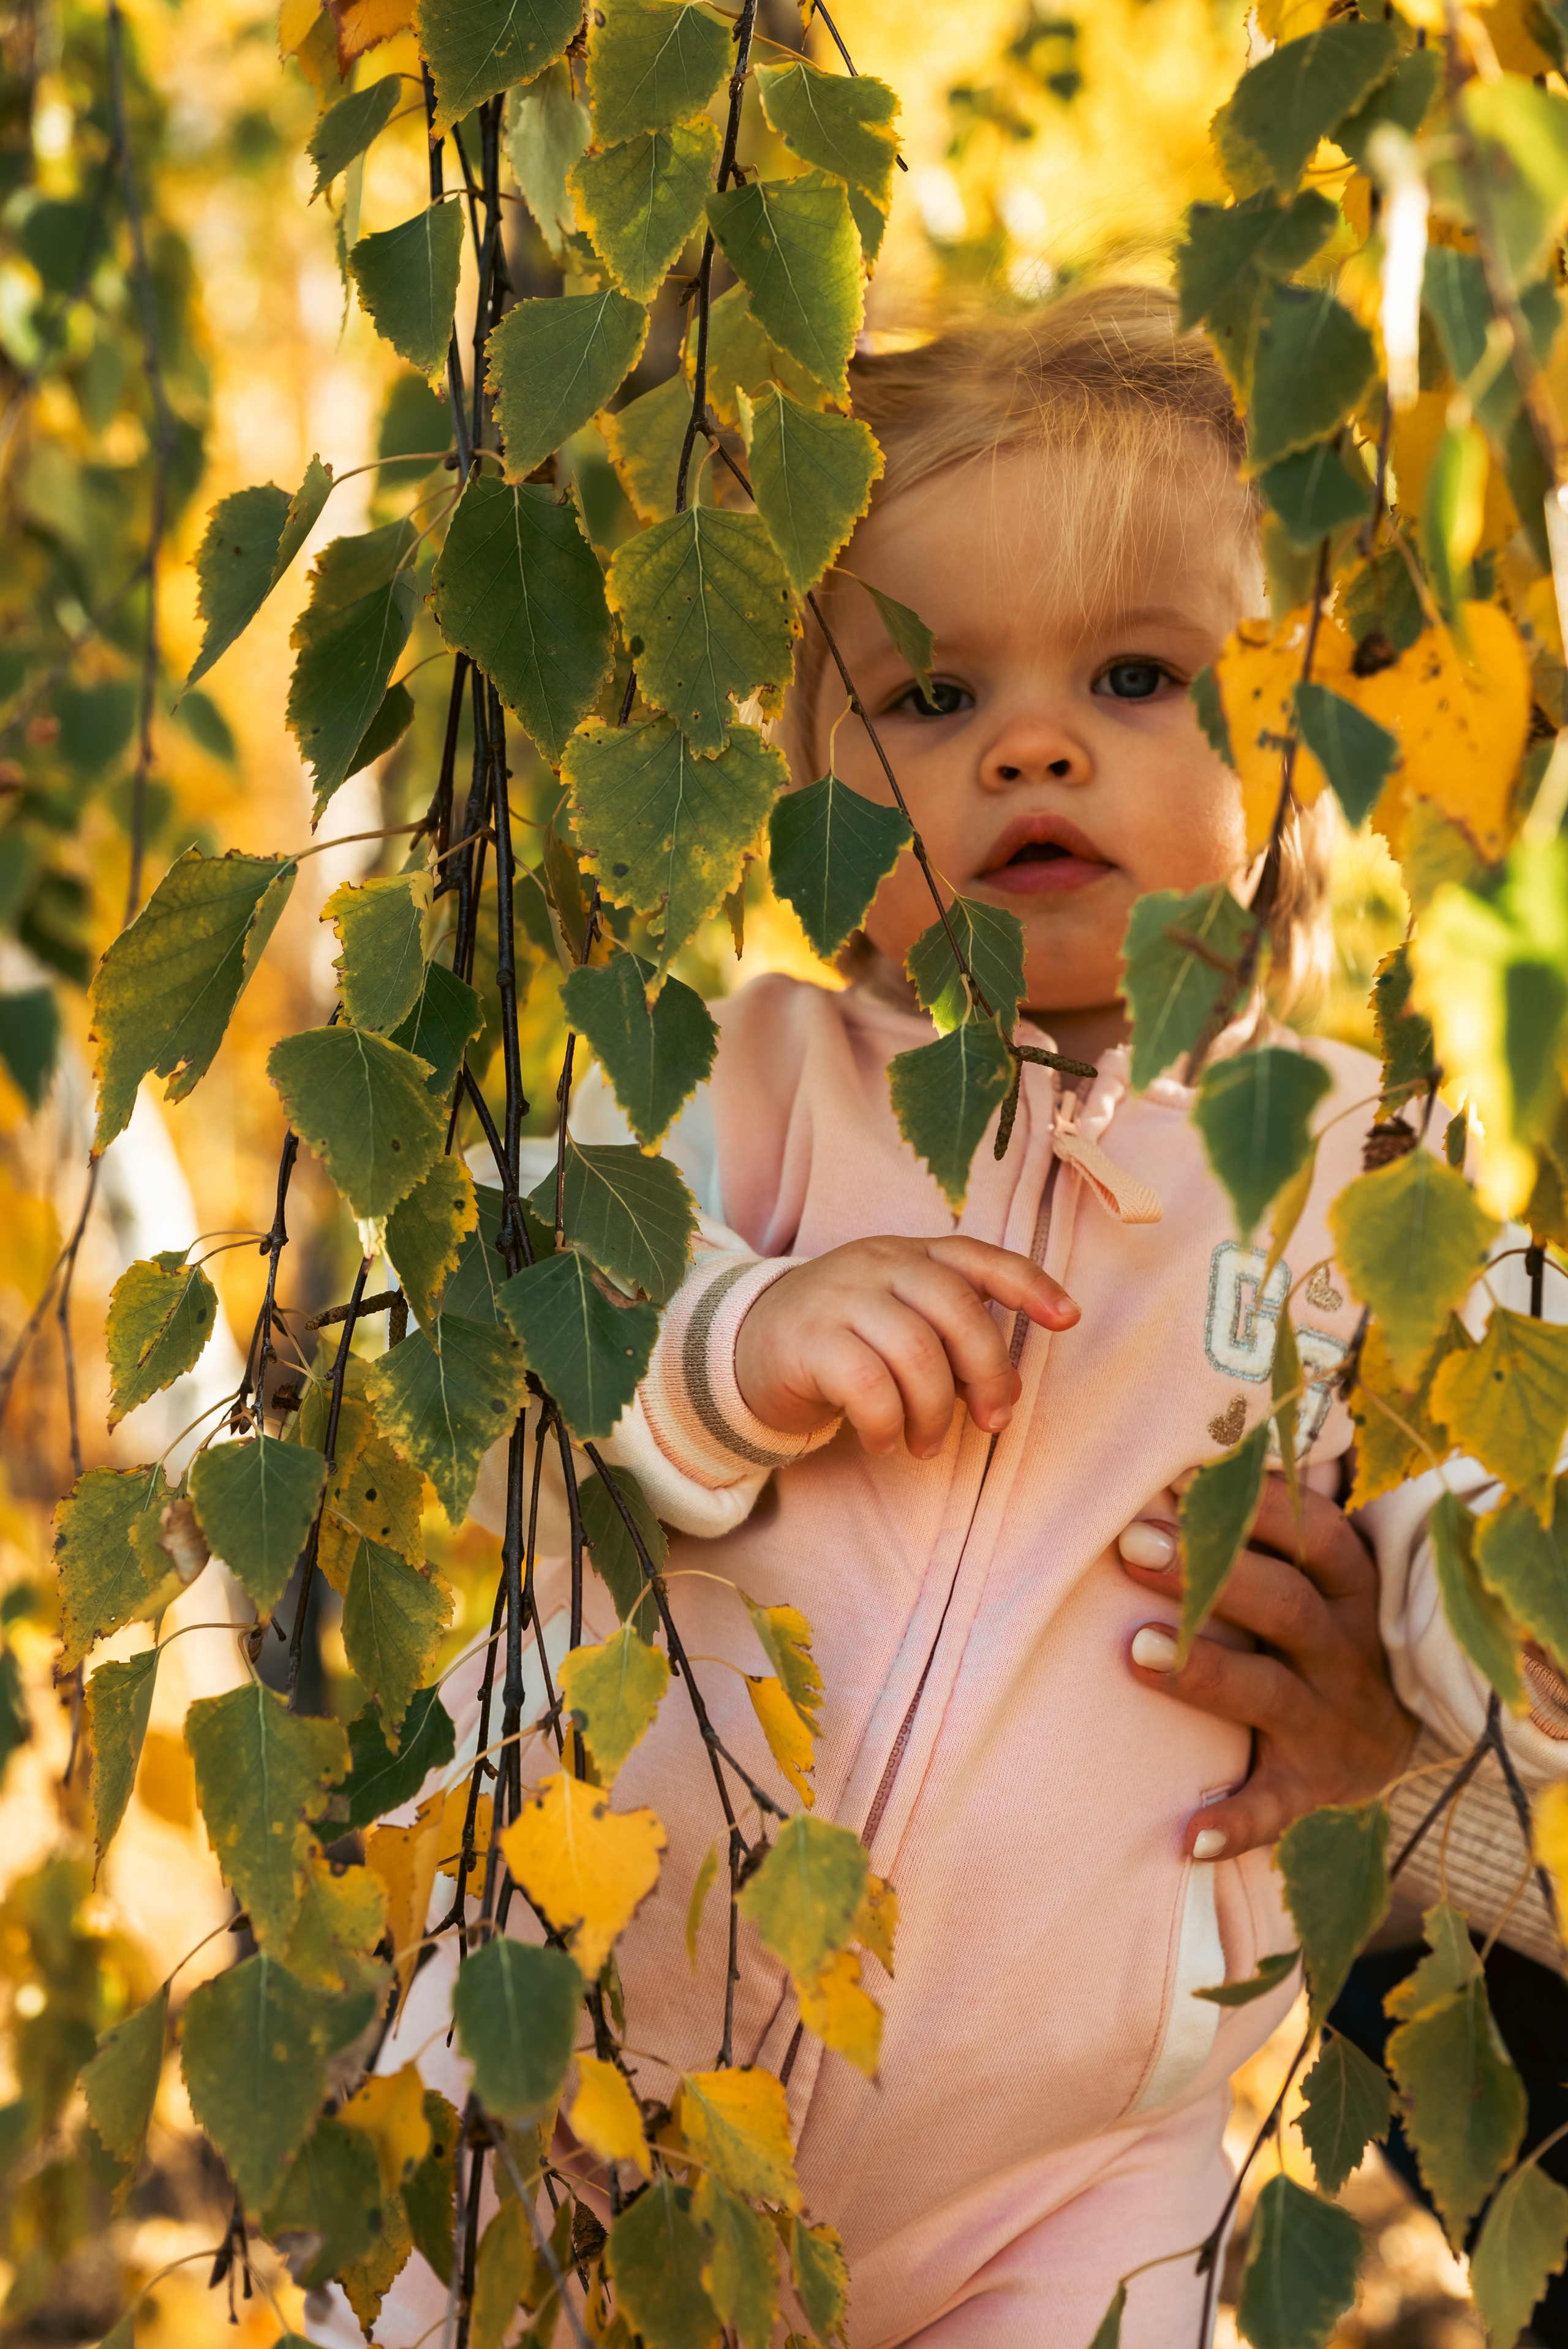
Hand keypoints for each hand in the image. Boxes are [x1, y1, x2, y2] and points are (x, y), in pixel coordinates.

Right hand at [733, 1235, 1078, 1458]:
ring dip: (934, 1413)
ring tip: (926, 1444)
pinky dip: (887, 1424)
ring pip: (917, 1353)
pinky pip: (869, 1387)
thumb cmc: (842, 1341)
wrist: (746, 1348)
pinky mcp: (809, 1340)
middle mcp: (878, 1264)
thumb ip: (949, 1341)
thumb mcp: (898, 1324)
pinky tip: (884, 1440)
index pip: (977, 1257)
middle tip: (991, 1422)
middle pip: (957, 1310)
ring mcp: (841, 1297)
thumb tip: (1003, 1392)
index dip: (1028, 1284)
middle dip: (988, 1373)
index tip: (1068, 1318)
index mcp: (909, 1255)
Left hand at [1118, 1474, 1416, 1860]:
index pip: (1315, 1536)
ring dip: (1205, 1673)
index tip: (1183, 1479)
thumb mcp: (1325, 1576)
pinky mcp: (1313, 1789)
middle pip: (1285, 1607)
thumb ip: (1274, 1526)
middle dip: (1210, 1575)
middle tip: (1132, 1545)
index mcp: (1353, 1589)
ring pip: (1270, 1695)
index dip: (1256, 1507)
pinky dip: (1234, 1824)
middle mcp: (1348, 1654)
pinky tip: (1185, 1836)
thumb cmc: (1327, 1633)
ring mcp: (1332, 1724)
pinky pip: (1275, 1809)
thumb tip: (1189, 1454)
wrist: (1391, 1743)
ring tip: (1136, 1651)